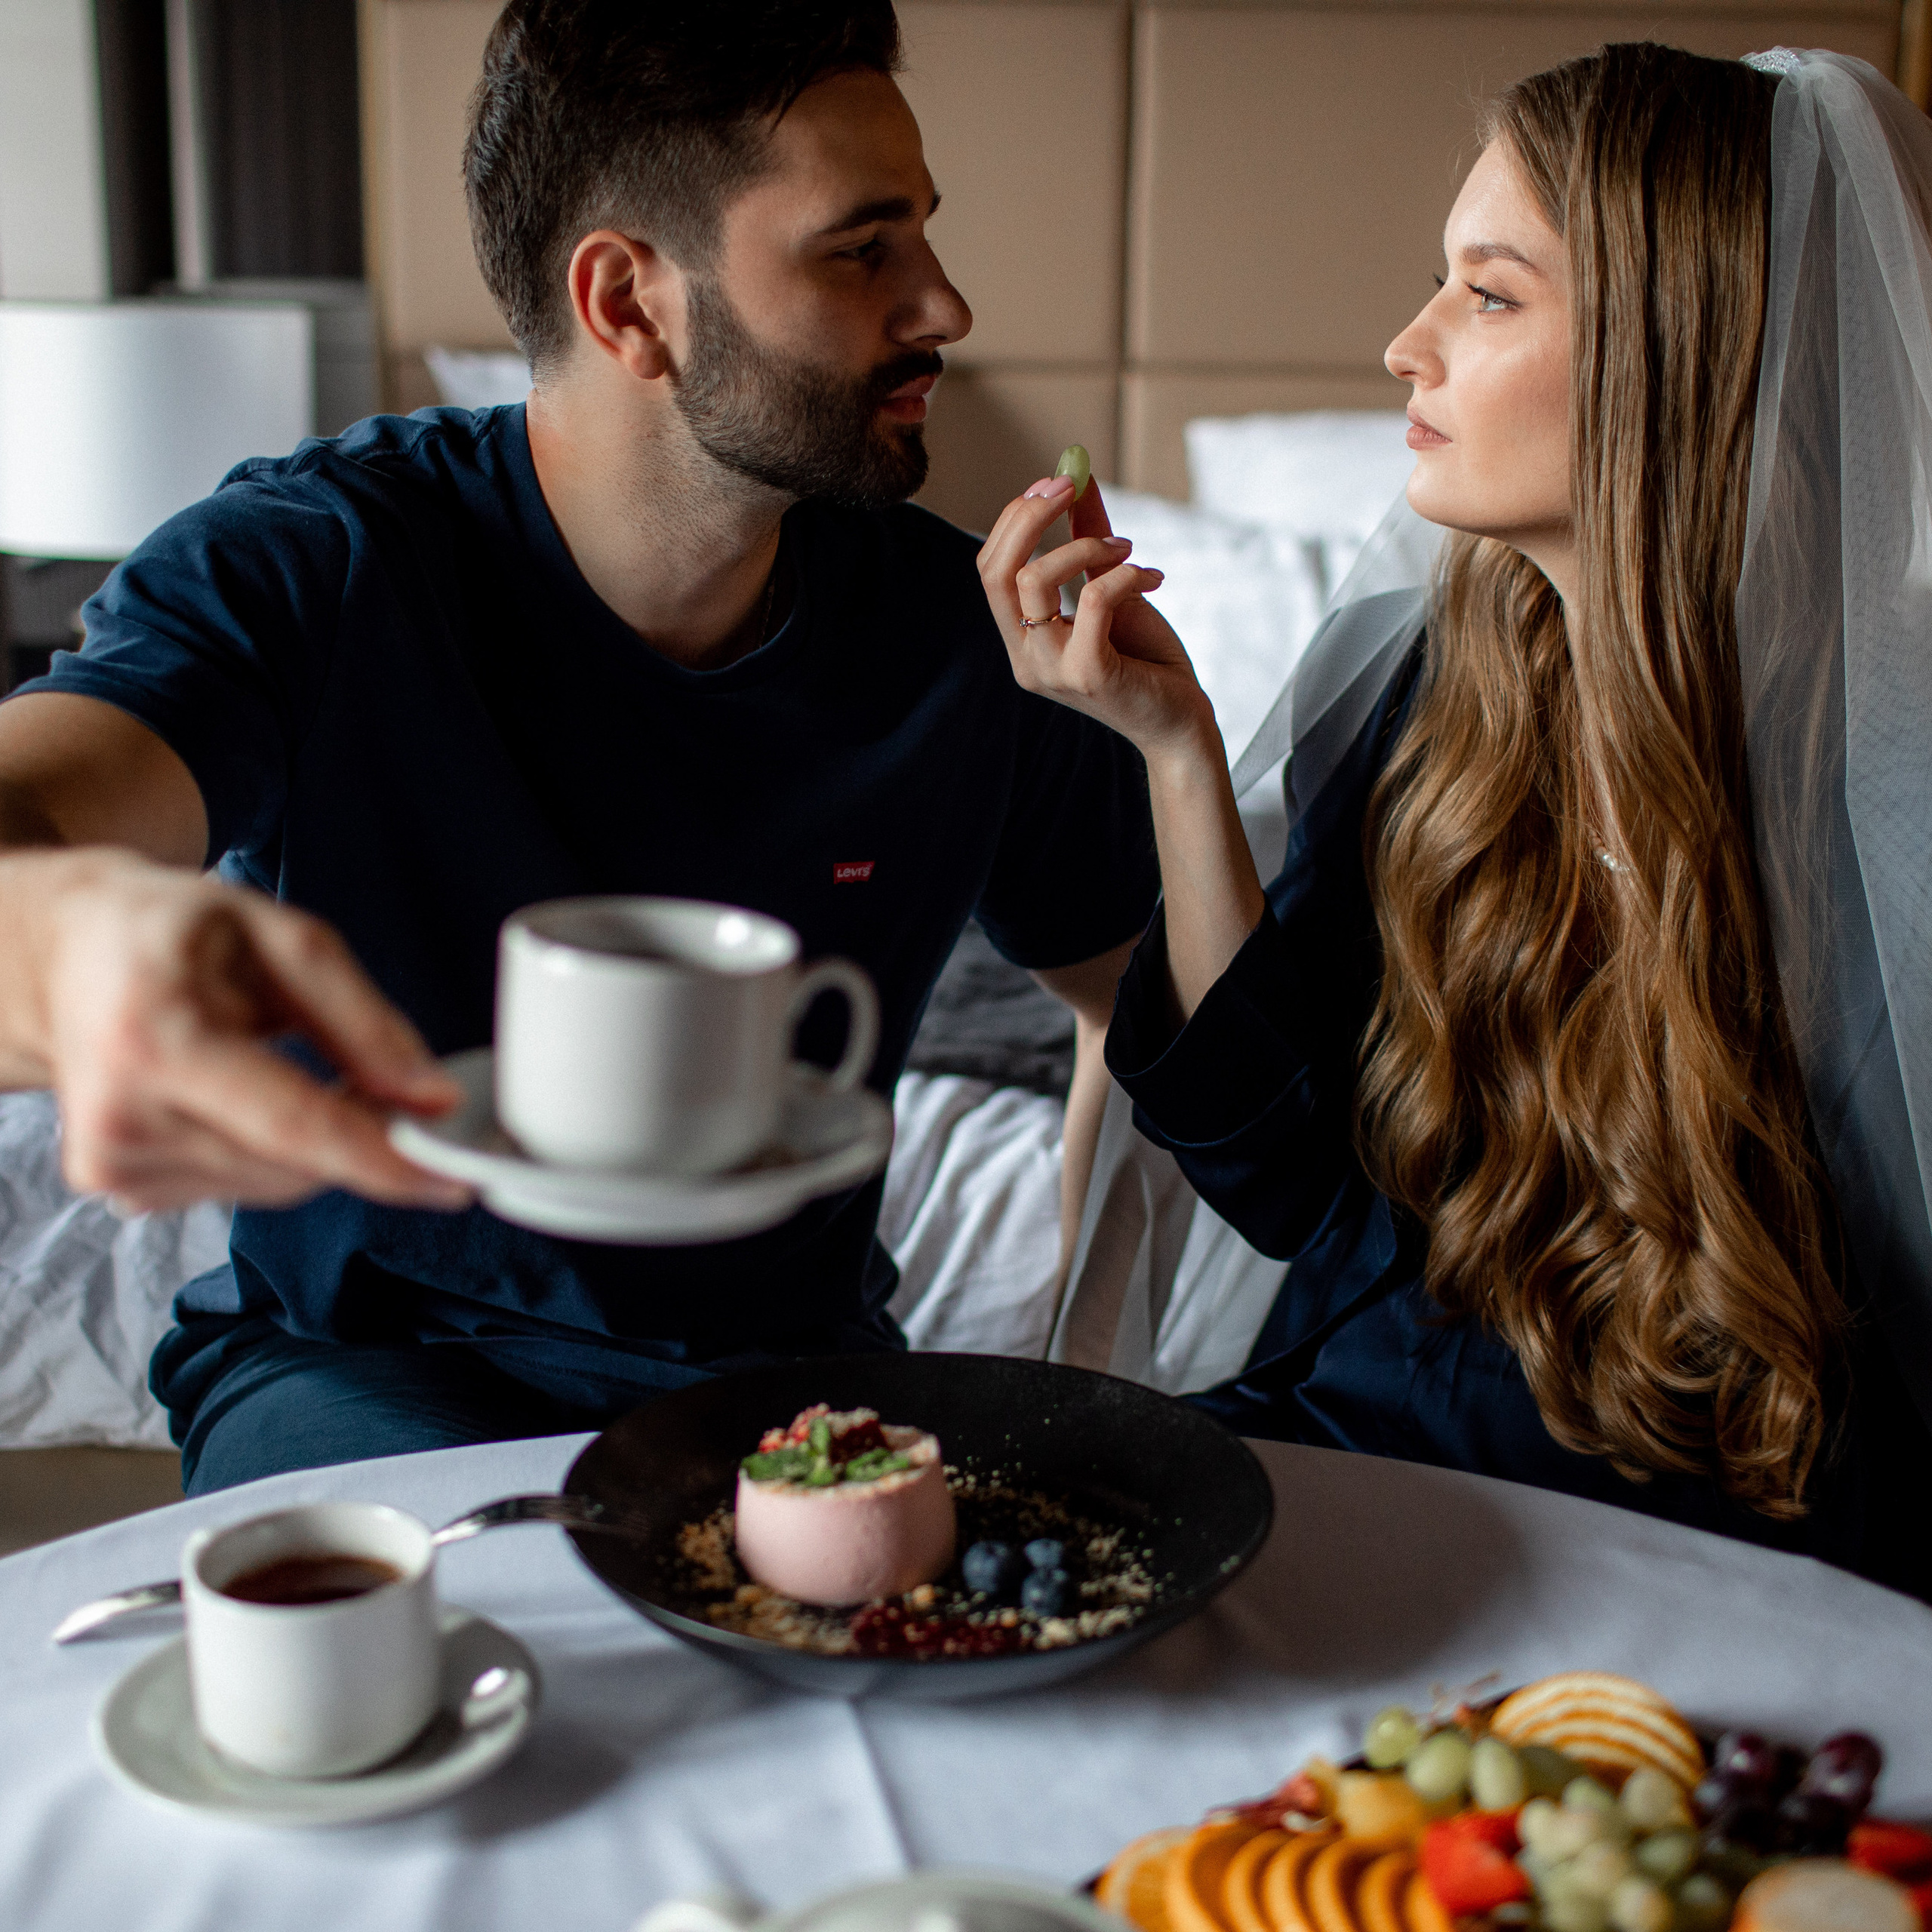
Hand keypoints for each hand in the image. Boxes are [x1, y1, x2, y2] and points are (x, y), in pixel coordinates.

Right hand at [6, 849, 471, 1212]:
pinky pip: (240, 1188)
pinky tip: (248, 1097)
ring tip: (293, 1069)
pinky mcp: (119, 1188)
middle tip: (388, 1089)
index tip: (453, 1179)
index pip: (293, 1126)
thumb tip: (431, 1095)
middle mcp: (123, 1116)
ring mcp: (113, 1162)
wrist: (63, 956)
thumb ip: (363, 1020)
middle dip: (362, 1138)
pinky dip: (271, 1151)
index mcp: (158, 1040)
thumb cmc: (169, 933)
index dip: (383, 1158)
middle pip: (292, 1163)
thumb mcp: (280, 939)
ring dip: (314, 1143)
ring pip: (274, 1184)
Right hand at [977, 473, 1219, 767]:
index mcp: (1021, 639)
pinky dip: (1124, 575)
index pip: (991, 569)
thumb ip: (1089, 538)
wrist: (1179, 723)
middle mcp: (1026, 657)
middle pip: (996, 571)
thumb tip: (1078, 477)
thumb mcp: (1112, 591)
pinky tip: (1153, 578)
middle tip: (1071, 488)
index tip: (1055, 483)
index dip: (1015, 519)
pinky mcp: (1087, 675)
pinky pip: (1092, 599)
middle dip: (1030, 516)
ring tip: (1130, 551)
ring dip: (1087, 546)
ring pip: (1036, 579)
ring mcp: (1051, 670)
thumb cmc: (1145, 661)